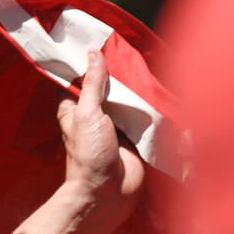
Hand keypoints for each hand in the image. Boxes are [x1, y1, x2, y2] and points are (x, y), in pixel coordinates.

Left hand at [56, 49, 144, 218]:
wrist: (110, 193)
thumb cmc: (89, 154)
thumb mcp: (86, 113)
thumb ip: (92, 84)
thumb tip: (93, 53)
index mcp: (74, 107)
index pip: (79, 78)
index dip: (88, 62)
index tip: (99, 40)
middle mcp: (94, 113)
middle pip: (107, 86)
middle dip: (118, 73)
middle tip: (130, 50)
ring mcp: (116, 124)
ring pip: (126, 99)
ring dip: (135, 89)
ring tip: (147, 66)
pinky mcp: (135, 135)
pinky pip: (143, 115)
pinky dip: (149, 106)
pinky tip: (159, 89)